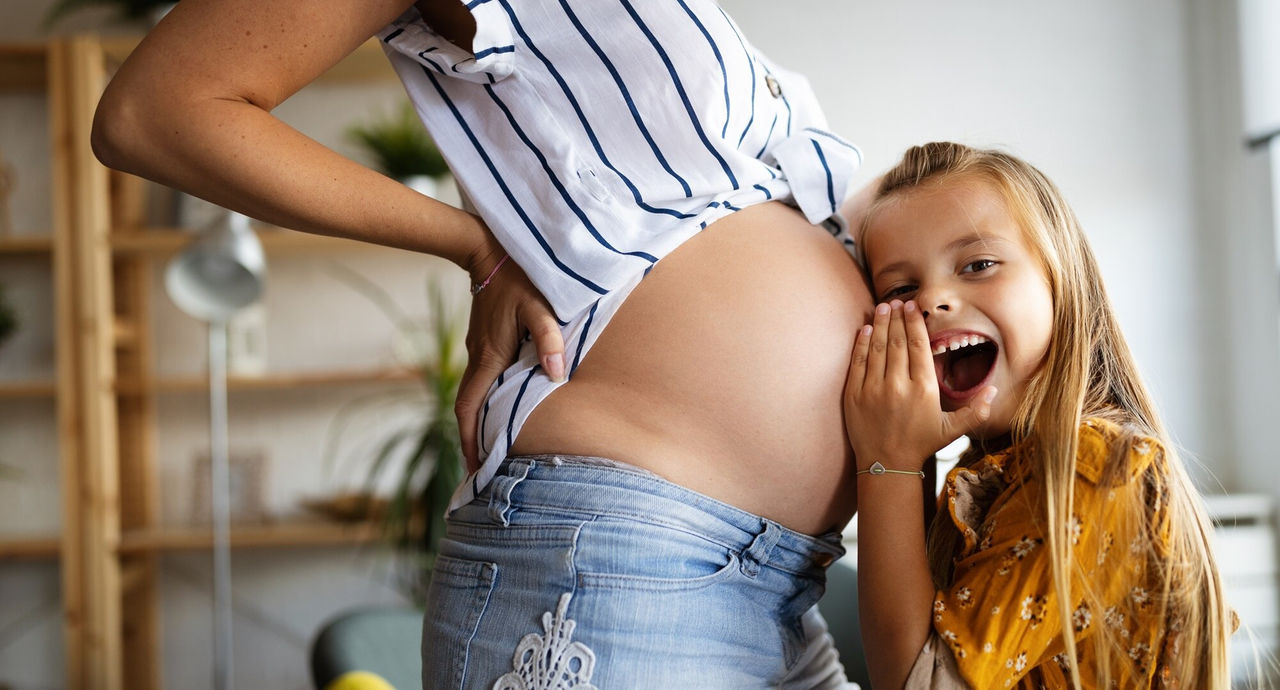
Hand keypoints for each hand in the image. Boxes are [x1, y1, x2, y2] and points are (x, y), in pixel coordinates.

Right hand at [456, 240, 565, 472]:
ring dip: (479, 422)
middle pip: (469, 408)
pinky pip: (483, 379)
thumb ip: (548, 337)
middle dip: (472, 440)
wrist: (490, 250)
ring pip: (475, 394)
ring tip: (492, 448)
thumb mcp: (539, 306)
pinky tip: (501, 408)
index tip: (474, 467)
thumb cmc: (519, 278)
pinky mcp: (486, 341)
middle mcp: (479, 358)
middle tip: (483, 471)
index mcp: (489, 357)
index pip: (469, 408)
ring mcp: (480, 349)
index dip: (469, 439)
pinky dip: (486, 401)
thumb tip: (557, 373)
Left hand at [843, 300, 995, 471]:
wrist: (886, 465)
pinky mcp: (854, 395)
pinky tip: (866, 329)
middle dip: (897, 318)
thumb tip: (995, 391)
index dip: (915, 323)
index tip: (913, 307)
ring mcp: (873, 389)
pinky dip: (862, 343)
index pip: (918, 346)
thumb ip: (974, 410)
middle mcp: (898, 386)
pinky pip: (858, 362)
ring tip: (883, 307)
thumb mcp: (951, 430)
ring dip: (880, 324)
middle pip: (897, 342)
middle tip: (897, 301)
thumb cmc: (920, 444)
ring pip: (877, 348)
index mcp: (923, 390)